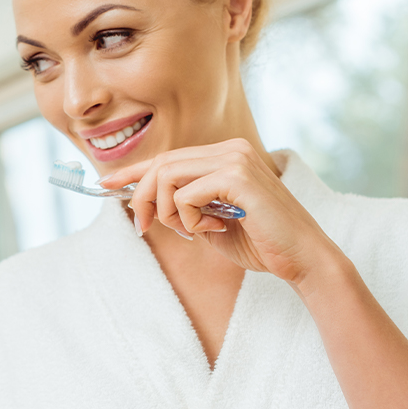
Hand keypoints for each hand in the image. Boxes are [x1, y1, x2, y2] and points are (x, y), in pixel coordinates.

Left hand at [101, 139, 341, 285]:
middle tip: (142, 227)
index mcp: (225, 155)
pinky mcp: (238, 177)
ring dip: (167, 211)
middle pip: (161, 164)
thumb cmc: (259, 242)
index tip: (105, 183)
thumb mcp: (209, 221)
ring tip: (191, 230)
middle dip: (141, 198)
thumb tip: (142, 200)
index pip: (168, 157)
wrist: (302, 259)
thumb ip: (182, 205)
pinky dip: (188, 218)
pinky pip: (186, 194)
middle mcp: (230, 149)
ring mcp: (235, 158)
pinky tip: (213, 228)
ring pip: (167, 176)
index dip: (133, 171)